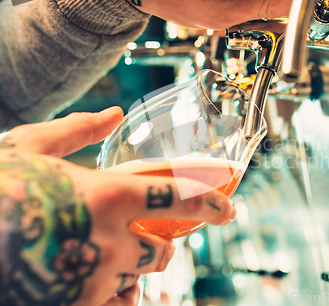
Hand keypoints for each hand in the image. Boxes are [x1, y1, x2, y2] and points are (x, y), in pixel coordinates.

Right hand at [0, 107, 235, 305]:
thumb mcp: (29, 145)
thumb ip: (78, 129)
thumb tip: (114, 112)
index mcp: (108, 193)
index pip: (181, 197)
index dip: (211, 200)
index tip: (229, 206)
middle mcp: (110, 240)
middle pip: (164, 250)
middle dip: (161, 242)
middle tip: (145, 233)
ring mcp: (93, 279)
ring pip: (138, 277)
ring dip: (132, 264)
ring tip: (101, 250)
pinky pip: (115, 303)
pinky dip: (112, 291)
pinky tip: (92, 276)